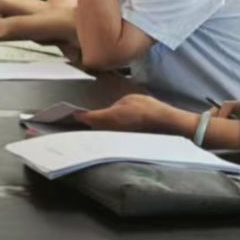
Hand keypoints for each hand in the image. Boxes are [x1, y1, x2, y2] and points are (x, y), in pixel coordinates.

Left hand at [76, 94, 190, 133]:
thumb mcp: (128, 100)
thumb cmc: (146, 108)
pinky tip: (110, 125)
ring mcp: (117, 136)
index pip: (87, 117)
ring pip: (101, 132)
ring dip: (96, 127)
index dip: (79, 115)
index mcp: (107, 117)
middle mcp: (108, 129)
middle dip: (86, 122)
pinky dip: (107, 130)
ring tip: (94, 120)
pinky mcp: (125, 139)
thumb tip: (109, 110)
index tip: (74, 112)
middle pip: (92, 127)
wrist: (164, 123)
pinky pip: (111, 134)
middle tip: (82, 115)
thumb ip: (114, 105)